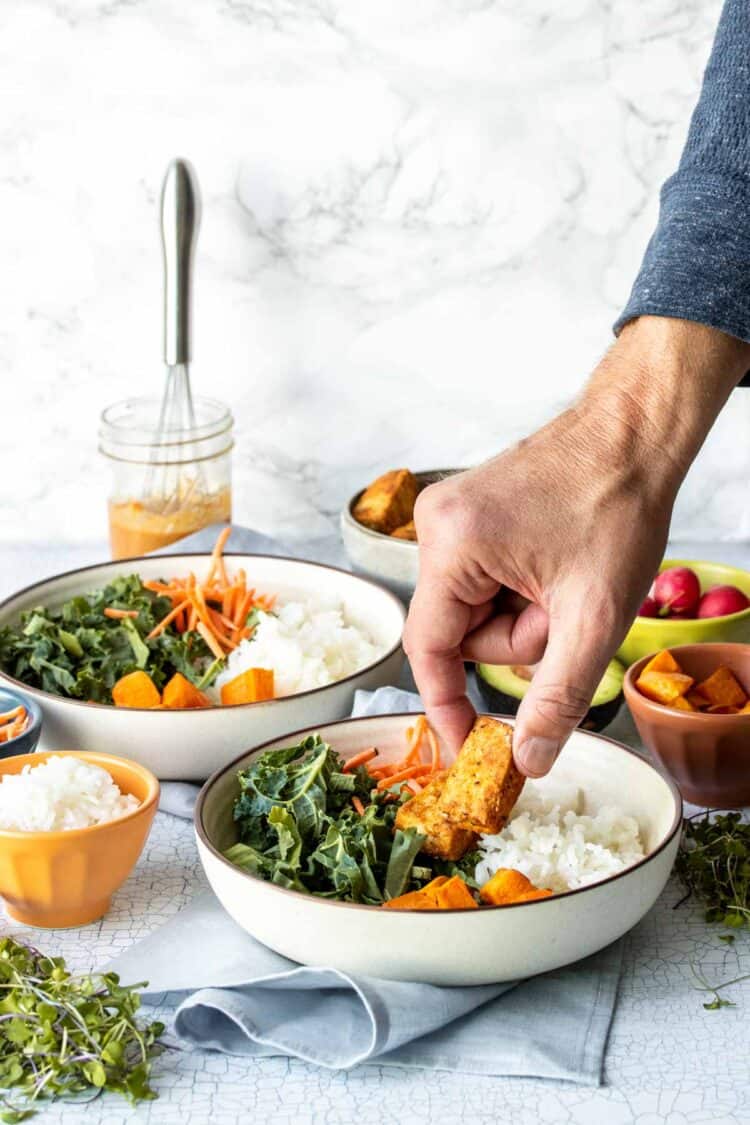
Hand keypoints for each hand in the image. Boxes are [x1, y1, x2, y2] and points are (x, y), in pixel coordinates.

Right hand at [404, 317, 749, 776]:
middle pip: (459, 630)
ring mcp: (450, 515)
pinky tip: (552, 565)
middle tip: (566, 612)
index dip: (448, 705)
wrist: (635, 435)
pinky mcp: (468, 513)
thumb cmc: (618, 509)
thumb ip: (556, 696)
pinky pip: (481, 579)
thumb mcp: (593, 617)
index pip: (429, 649)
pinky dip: (518, 589)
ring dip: (523, 614)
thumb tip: (527, 762)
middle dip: (517, 637)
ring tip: (566, 581)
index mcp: (453, 545)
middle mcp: (436, 525)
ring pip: (474, 608)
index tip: (470, 747)